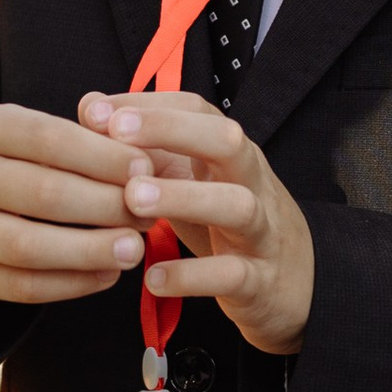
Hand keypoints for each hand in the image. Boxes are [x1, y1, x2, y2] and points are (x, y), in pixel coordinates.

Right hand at [0, 102, 149, 304]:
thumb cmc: (16, 162)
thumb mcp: (37, 137)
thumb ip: (84, 144)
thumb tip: (141, 166)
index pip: (48, 138)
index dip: (101, 156)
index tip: (145, 169)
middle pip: (41, 193)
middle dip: (104, 205)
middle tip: (147, 214)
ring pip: (26, 246)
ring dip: (88, 250)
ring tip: (134, 250)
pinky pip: (20, 286)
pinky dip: (69, 284)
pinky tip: (107, 276)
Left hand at [79, 90, 315, 356]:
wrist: (300, 285)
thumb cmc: (227, 224)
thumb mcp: (191, 181)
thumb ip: (145, 149)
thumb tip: (90, 108)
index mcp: (231, 154)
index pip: (198, 110)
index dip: (149, 106)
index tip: (97, 110)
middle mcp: (251, 182)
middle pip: (226, 141)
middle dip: (172, 130)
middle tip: (115, 133)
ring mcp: (261, 231)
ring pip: (236, 204)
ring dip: (183, 197)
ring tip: (132, 199)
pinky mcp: (260, 281)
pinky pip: (232, 274)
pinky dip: (192, 276)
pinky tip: (151, 278)